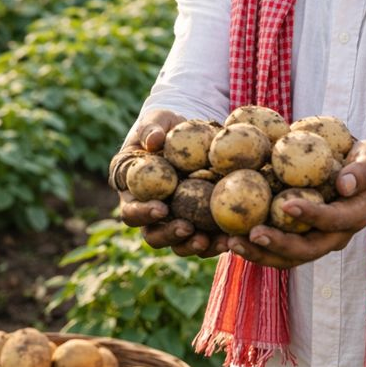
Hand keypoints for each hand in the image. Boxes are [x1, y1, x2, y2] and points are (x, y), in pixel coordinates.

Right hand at [112, 108, 231, 259]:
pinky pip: (205, 237)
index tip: (161, 208)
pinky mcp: (197, 221)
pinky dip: (218, 240)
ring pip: (181, 243)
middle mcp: (149, 213)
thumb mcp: (157, 121)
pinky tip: (234, 238)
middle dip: (170, 235)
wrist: (186, 134)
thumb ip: (151, 128)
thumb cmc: (164, 125)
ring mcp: (173, 220)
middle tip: (188, 229)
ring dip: (197, 246)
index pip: (131, 211)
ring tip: (217, 241)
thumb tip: (154, 140)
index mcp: (131, 193)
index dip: (143, 213)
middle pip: (154, 235)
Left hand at [226, 139, 365, 268]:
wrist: (364, 180)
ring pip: (287, 258)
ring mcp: (316, 241)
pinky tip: (226, 239)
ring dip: (259, 253)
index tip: (287, 205)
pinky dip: (253, 247)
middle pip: (307, 249)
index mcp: (354, 216)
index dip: (312, 215)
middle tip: (252, 234)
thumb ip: (364, 171)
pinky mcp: (299, 239)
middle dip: (279, 245)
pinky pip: (275, 250)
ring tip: (230, 242)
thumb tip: (345, 184)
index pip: (333, 220)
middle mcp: (335, 236)